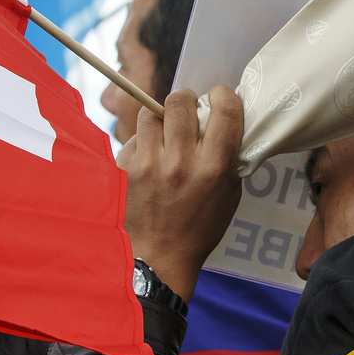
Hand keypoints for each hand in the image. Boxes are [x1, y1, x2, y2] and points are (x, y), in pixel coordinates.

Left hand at [116, 87, 243, 302]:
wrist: (157, 258)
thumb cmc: (198, 228)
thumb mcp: (229, 194)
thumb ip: (228, 156)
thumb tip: (222, 121)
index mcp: (213, 167)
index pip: (224, 109)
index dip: (222, 96)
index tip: (218, 99)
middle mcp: (181, 162)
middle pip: (180, 101)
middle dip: (186, 101)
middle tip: (187, 112)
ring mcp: (148, 164)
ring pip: (151, 112)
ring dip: (161, 117)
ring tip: (165, 133)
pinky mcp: (124, 168)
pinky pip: (134, 137)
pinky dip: (144, 141)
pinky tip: (149, 158)